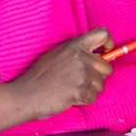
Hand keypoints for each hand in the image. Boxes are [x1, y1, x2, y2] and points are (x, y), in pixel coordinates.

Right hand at [0, 28, 114, 130]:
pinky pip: (93, 97)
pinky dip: (84, 100)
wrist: (26, 95)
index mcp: (75, 46)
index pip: (103, 34)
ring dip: (89, 90)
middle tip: (81, 80)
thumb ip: (77, 52)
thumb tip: (98, 55)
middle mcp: (81, 58)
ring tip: (72, 89)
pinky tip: (70, 97)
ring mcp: (82, 75)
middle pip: (107, 67)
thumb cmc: (39, 77)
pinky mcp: (81, 91)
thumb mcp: (57, 54)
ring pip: (101, 84)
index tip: (107, 51)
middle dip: (98, 76)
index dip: (109, 43)